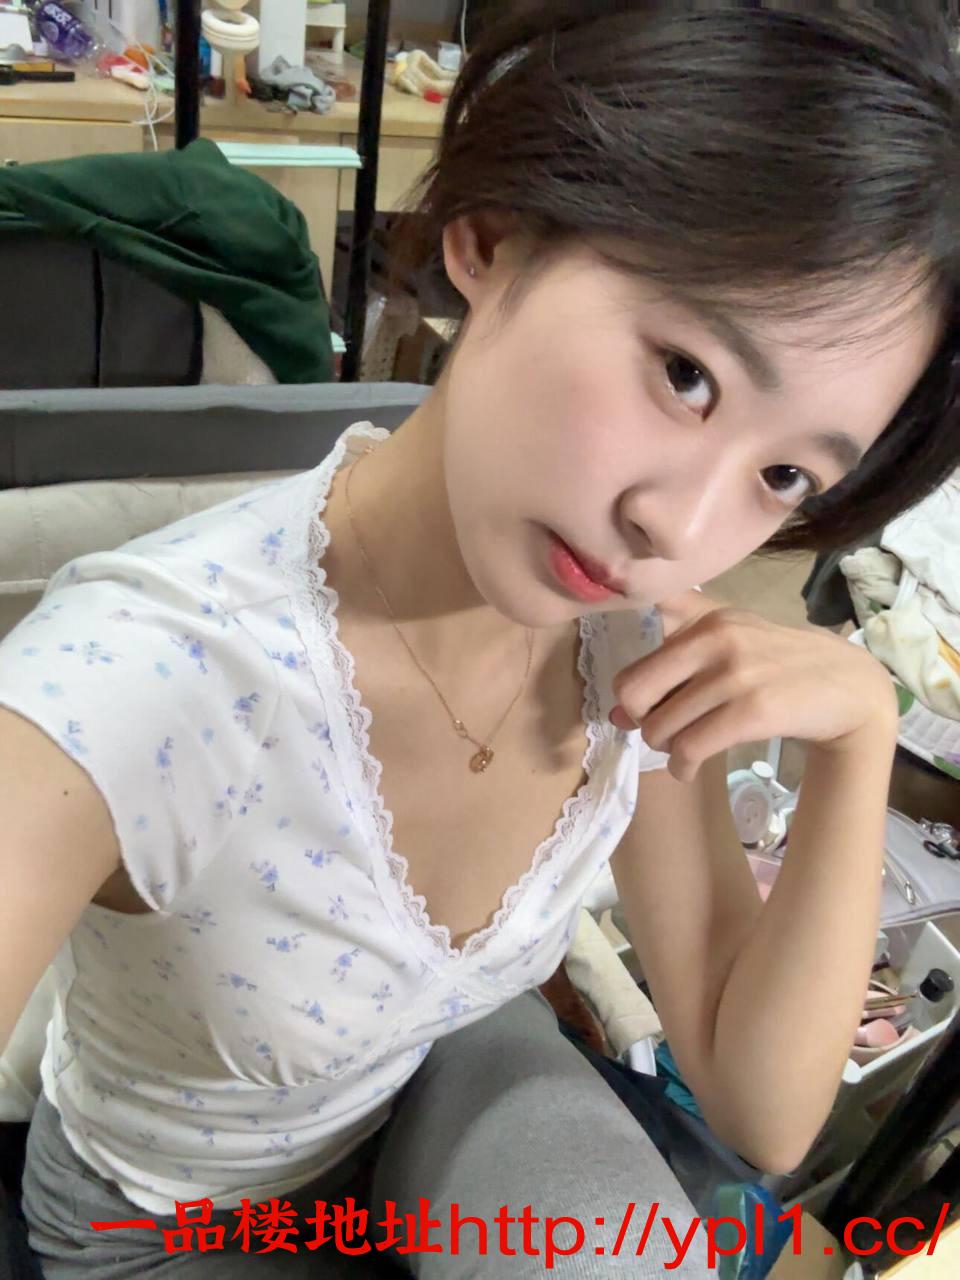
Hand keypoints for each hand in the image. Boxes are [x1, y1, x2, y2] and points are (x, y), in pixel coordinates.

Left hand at [611, 590, 898, 781]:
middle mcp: (717, 640)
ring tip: (685, 752)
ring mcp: (736, 674)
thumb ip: (674, 660)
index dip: (630, 697)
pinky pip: (691, 748)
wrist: (850, 687)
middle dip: (642, 722)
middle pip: (634, 694)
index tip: (647, 710)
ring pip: (661, 727)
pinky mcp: (754, 711)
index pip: (636, 665)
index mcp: (706, 620)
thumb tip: (617, 713)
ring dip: (666, 750)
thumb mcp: (732, 636)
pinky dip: (682, 767)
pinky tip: (690, 768)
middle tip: (665, 733)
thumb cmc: (782, 664)